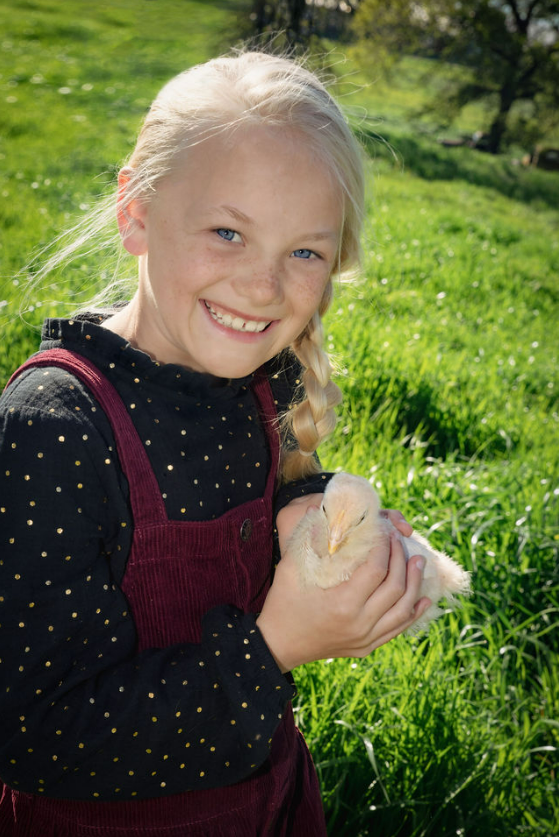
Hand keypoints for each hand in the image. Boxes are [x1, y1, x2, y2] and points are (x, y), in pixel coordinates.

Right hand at [258, 507, 430, 672]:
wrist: (278, 643)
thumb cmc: (282, 601)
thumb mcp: (290, 567)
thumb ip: (308, 537)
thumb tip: (322, 509)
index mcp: (342, 603)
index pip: (376, 569)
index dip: (384, 546)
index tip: (383, 530)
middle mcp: (359, 623)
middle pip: (396, 587)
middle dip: (402, 559)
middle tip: (400, 539)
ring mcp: (365, 639)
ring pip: (404, 610)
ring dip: (415, 583)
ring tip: (419, 560)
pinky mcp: (367, 647)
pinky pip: (398, 629)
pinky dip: (414, 612)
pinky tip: (424, 598)